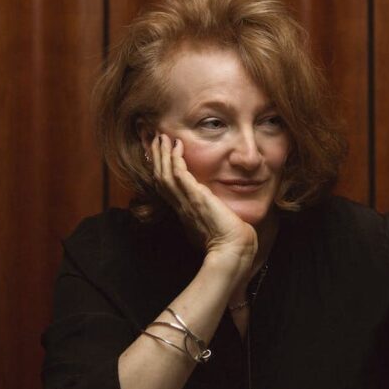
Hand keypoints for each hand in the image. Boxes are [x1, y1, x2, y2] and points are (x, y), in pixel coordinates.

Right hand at [151, 134, 256, 265]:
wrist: (233, 250)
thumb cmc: (230, 241)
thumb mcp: (215, 225)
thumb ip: (212, 215)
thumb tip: (217, 209)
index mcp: (185, 212)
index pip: (167, 187)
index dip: (161, 170)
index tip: (160, 155)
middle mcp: (181, 206)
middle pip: (160, 178)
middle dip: (157, 157)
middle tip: (155, 139)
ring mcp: (186, 201)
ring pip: (165, 173)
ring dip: (162, 154)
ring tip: (161, 137)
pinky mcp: (195, 197)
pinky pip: (179, 173)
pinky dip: (175, 158)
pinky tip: (177, 145)